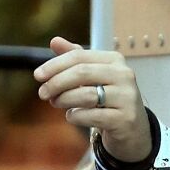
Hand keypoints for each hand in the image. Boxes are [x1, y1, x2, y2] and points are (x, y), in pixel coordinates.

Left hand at [34, 36, 151, 162]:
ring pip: (86, 95)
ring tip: (57, 103)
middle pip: (82, 72)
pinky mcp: (124, 119)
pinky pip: (91, 116)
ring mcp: (126, 97)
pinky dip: (75, 116)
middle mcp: (124, 75)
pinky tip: (73, 116)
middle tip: (42, 93)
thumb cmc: (108, 98)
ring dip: (64, 100)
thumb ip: (75, 59)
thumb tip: (54, 40)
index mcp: (114, 60)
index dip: (55, 65)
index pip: (79, 56)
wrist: (132, 128)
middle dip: (57, 82)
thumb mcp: (93, 76)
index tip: (37, 75)